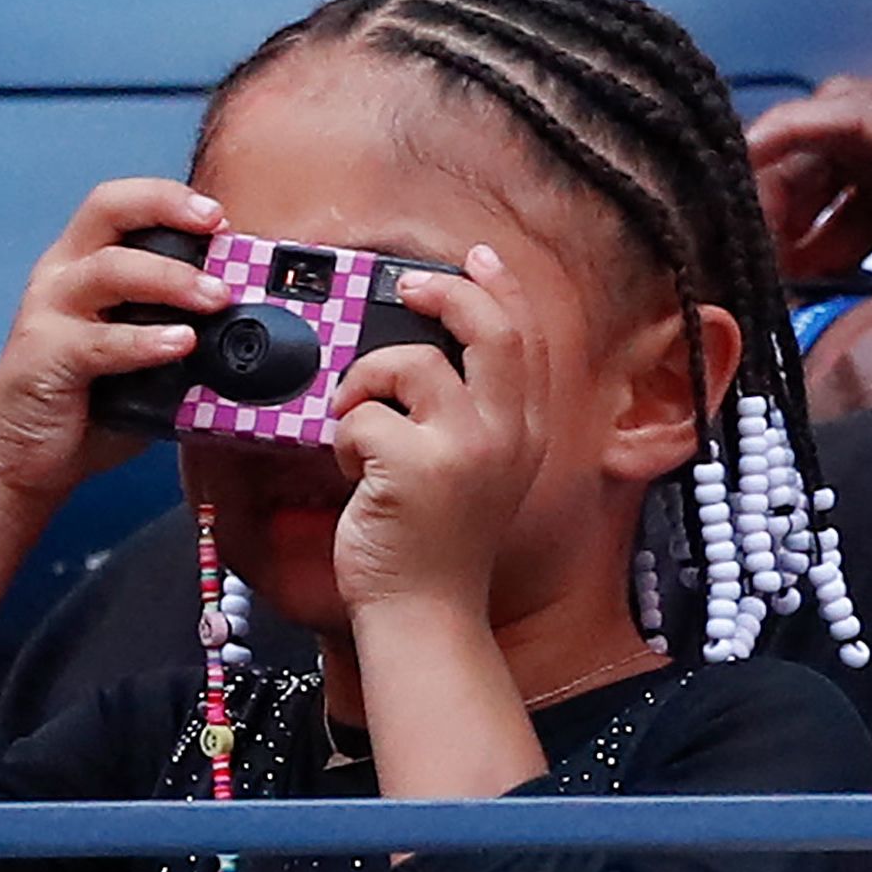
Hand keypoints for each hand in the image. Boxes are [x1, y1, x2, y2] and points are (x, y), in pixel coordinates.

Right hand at [0, 178, 231, 502]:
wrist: (20, 461)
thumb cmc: (83, 407)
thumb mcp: (140, 360)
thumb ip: (178, 335)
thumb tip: (246, 333)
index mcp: (81, 266)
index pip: (121, 205)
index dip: (169, 198)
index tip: (218, 217)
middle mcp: (61, 277)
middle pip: (108, 210)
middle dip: (167, 208)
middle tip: (218, 230)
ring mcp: (47, 313)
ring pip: (109, 270)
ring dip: (170, 279)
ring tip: (214, 299)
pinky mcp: (44, 357)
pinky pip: (100, 341)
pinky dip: (144, 340)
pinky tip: (179, 345)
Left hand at [328, 243, 547, 617]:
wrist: (423, 612)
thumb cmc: (435, 543)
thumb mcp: (479, 473)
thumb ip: (472, 415)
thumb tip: (431, 348)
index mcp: (522, 432)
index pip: (525, 338)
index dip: (501, 289)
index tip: (477, 259)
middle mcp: (504, 435)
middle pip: (487, 329)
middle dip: (443, 292)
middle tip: (407, 286)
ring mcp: (463, 450)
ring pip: (409, 363)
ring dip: (367, 383)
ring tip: (359, 422)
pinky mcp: (413, 467)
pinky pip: (362, 414)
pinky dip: (345, 437)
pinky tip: (356, 472)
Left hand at [749, 81, 871, 344]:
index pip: (870, 194)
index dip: (824, 231)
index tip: (792, 278)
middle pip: (841, 161)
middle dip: (792, 204)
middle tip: (755, 257)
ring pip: (834, 131)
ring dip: (784, 171)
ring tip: (744, 220)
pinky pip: (849, 119)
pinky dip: (796, 135)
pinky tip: (755, 164)